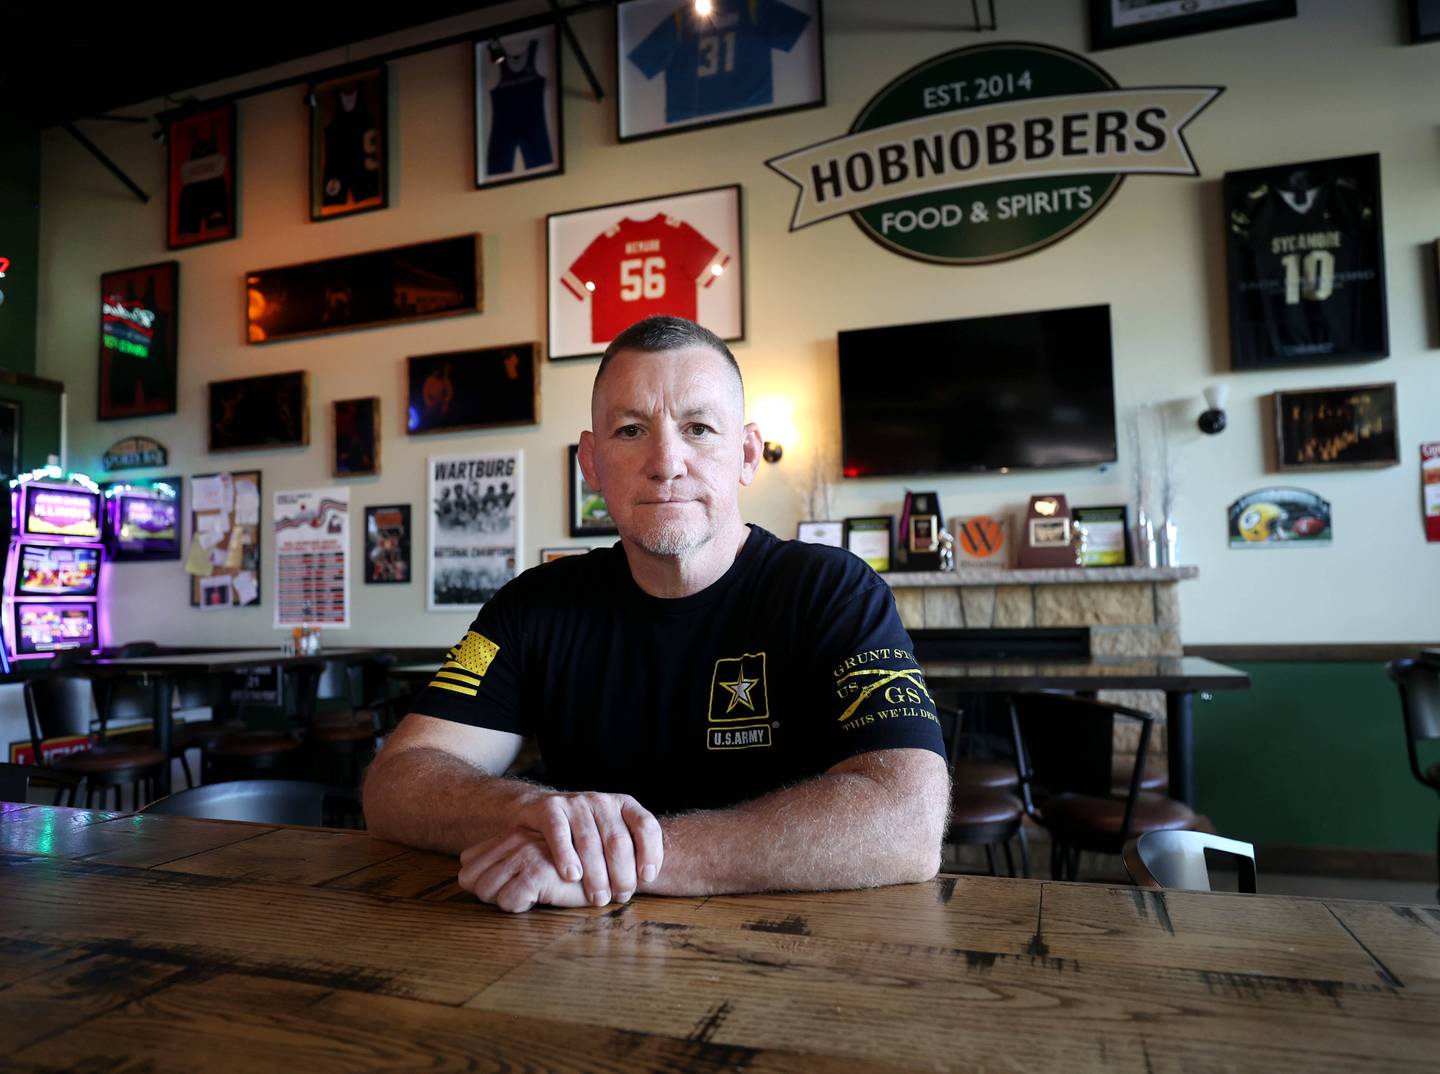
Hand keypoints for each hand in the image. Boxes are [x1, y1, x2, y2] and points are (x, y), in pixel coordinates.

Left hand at [458, 831, 587, 912]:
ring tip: (533, 897)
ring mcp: (524, 853)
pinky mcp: (537, 871)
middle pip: (471, 881)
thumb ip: (505, 862)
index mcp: (511, 835)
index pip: (468, 867)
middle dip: (489, 896)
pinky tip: (544, 899)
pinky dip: (521, 907)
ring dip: (506, 902)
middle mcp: (515, 839)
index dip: (481, 886)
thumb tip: (467, 877)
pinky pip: (508, 902)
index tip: (506, 890)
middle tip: (519, 897)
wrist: (610, 869)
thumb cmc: (571, 869)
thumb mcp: (534, 858)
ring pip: (486, 892)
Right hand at [513, 790, 664, 906]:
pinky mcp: (551, 809)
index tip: (647, 878)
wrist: (541, 809)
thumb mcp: (610, 833)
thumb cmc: (585, 831)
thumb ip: (628, 851)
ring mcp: (576, 803)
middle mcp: (602, 802)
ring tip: (598, 898)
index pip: (646, 825)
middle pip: (618, 840)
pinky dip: (567, 857)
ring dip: (596, 875)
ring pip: (590, 842)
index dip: (651, 852)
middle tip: (620, 897)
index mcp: (624, 805)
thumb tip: (645, 880)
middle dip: (622, 874)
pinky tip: (572, 876)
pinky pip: (560, 834)